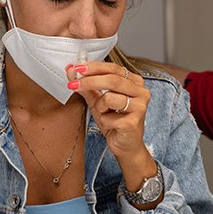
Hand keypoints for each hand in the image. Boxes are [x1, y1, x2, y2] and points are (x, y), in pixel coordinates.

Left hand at [66, 61, 158, 204]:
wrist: (126, 146)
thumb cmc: (115, 121)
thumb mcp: (98, 102)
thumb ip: (86, 87)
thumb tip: (72, 71)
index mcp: (134, 82)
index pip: (114, 68)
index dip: (95, 67)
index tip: (77, 68)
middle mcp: (141, 92)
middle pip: (112, 79)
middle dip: (89, 81)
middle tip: (73, 83)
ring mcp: (140, 107)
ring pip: (110, 97)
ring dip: (99, 106)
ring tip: (103, 113)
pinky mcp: (134, 122)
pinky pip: (109, 116)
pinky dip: (104, 120)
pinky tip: (111, 125)